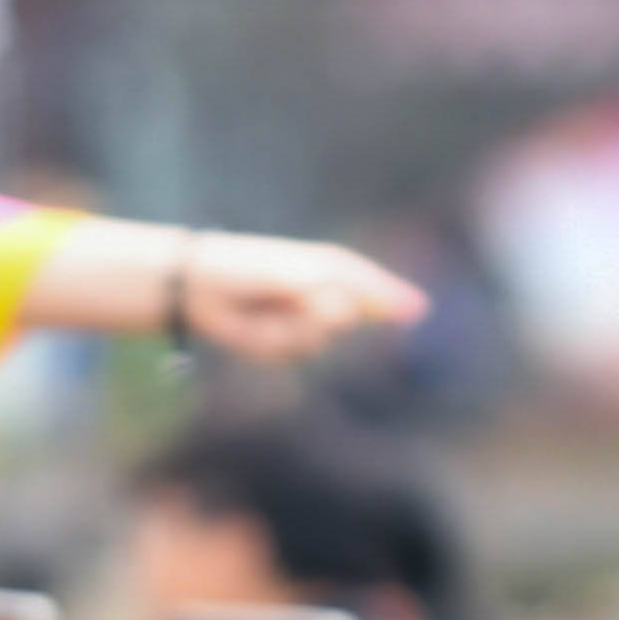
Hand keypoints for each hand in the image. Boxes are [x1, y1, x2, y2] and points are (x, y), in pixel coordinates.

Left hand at [178, 234, 428, 362]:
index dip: (393, 296)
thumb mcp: (288, 273)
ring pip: (319, 340)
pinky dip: (272, 342)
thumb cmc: (246, 267)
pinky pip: (292, 352)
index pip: (368, 282)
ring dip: (292, 329)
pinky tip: (253, 327)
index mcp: (325, 267)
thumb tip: (348, 313)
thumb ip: (324, 291)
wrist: (199, 285)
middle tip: (300, 302)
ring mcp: (300, 320)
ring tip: (266, 311)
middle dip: (326, 315)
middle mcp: (318, 294)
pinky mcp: (281, 343)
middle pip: (348, 316)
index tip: (419, 309)